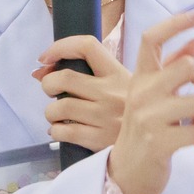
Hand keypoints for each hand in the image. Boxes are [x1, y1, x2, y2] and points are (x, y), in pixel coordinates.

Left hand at [35, 32, 130, 153]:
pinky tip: (60, 131)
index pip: (87, 46)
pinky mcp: (100, 140)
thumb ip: (91, 74)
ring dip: (50, 112)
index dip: (60, 47)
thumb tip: (41, 69)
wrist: (152, 147)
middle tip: (50, 91)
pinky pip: (64, 132)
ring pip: (60, 107)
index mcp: (119, 74)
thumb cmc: (131, 114)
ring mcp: (106, 117)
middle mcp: (112, 93)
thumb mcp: (125, 86)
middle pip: (65, 78)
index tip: (45, 58)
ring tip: (56, 115)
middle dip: (48, 83)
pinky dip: (55, 131)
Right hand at [107, 11, 193, 193]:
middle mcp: (140, 94)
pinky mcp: (159, 142)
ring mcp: (148, 118)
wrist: (124, 174)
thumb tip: (193, 42)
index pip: (151, 38)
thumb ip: (170, 71)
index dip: (176, 22)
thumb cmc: (143, 134)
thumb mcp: (151, 99)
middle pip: (188, 66)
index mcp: (138, 79)